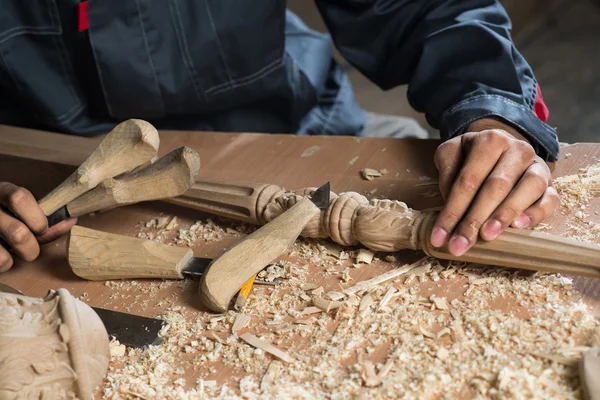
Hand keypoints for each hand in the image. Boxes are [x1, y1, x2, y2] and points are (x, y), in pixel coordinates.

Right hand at [0, 183, 76, 271]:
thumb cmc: (13, 215)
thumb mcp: (25, 209)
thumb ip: (45, 217)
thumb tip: (71, 221)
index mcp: (2, 192)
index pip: (19, 198)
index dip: (37, 218)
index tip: (42, 227)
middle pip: (17, 233)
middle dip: (32, 246)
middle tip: (31, 245)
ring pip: (5, 255)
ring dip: (18, 257)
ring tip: (16, 249)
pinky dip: (6, 264)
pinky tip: (3, 253)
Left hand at [431, 118, 558, 255]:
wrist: (499, 146)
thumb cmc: (470, 156)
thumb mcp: (451, 154)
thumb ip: (447, 172)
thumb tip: (450, 202)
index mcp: (490, 140)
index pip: (468, 180)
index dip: (452, 210)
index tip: (438, 237)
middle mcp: (518, 149)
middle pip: (495, 186)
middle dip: (474, 219)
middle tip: (460, 245)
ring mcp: (537, 166)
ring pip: (527, 189)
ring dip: (505, 215)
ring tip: (487, 236)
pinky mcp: (550, 183)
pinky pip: (550, 199)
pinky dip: (536, 213)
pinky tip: (518, 227)